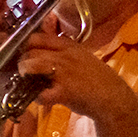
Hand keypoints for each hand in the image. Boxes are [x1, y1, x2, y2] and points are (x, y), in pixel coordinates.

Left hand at [14, 30, 128, 118]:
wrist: (113, 97)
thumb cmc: (98, 79)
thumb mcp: (82, 56)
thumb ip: (65, 51)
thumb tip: (44, 48)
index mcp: (69, 46)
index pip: (38, 37)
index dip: (27, 45)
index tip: (26, 53)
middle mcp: (65, 56)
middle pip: (31, 51)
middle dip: (23, 61)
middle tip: (24, 71)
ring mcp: (63, 73)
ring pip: (31, 66)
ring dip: (25, 74)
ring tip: (28, 82)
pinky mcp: (64, 91)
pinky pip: (41, 93)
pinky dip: (37, 97)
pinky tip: (42, 99)